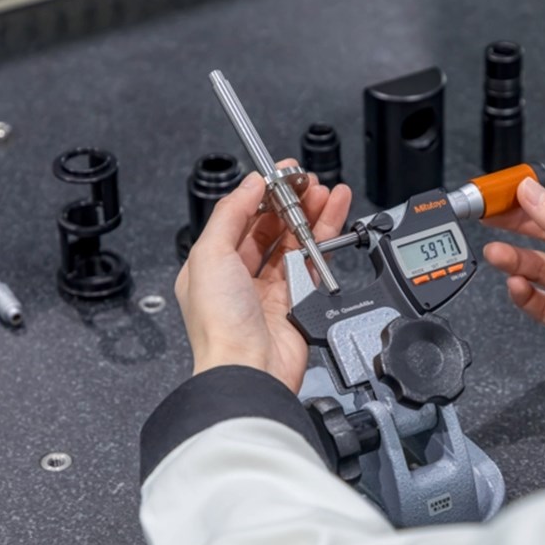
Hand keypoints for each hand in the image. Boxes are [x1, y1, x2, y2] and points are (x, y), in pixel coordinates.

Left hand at [174, 159, 351, 390]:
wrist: (250, 368)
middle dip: (289, 202)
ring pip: (295, 241)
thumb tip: (250, 184)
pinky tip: (334, 213)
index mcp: (210, 266)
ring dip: (310, 213)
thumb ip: (230, 213)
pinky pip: (315, 260)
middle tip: (306, 182)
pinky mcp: (299, 301)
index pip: (238, 219)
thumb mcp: (210, 255)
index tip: (279, 175)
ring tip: (325, 191)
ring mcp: (270, 290)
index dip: (260, 194)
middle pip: (269, 228)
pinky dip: (326, 234)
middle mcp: (239, 278)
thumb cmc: (220, 325)